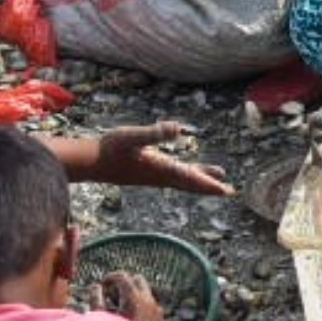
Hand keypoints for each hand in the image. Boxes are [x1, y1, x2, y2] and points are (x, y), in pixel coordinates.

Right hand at [83, 124, 232, 195]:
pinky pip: (173, 177)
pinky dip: (186, 176)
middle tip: (230, 192)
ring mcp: (153, 175)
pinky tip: (187, 171)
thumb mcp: (132, 136)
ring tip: (218, 179)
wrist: (90, 161)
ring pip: (183, 180)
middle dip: (210, 187)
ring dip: (200, 181)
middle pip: (190, 183)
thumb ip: (154, 133)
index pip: (190, 178)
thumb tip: (177, 128)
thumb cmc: (110, 148)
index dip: (209, 183)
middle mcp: (159, 175)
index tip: (226, 191)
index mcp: (160, 169)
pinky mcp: (147, 172)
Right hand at [96, 269, 168, 320]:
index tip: (103, 285)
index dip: (111, 278)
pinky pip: (151, 306)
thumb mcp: (100, 320)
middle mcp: (149, 301)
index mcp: (134, 298)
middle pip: (137, 280)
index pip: (123, 277)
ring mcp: (157, 310)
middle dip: (124, 283)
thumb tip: (95, 287)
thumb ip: (95, 300)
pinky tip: (130, 318)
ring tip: (120, 308)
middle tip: (112, 294)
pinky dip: (141, 306)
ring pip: (146, 293)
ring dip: (133, 295)